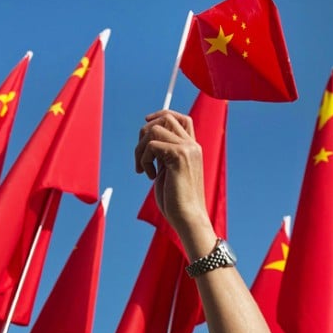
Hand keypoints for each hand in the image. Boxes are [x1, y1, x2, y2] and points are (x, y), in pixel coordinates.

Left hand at [134, 110, 213, 255]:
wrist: (188, 217)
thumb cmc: (176, 201)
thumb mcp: (168, 172)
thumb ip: (163, 156)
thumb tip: (147, 144)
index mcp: (192, 148)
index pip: (181, 118)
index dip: (161, 115)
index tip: (146, 123)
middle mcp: (192, 145)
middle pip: (166, 117)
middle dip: (144, 133)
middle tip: (140, 158)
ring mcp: (187, 149)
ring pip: (155, 130)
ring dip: (141, 148)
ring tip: (143, 169)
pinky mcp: (180, 156)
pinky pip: (152, 145)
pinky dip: (144, 159)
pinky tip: (149, 176)